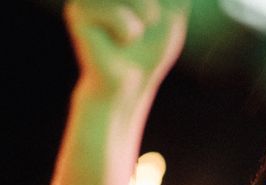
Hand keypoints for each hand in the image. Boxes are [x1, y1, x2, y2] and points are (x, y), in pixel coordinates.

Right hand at [64, 0, 189, 95]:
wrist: (131, 82)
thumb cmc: (151, 48)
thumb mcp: (173, 12)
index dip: (150, 2)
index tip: (150, 17)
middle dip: (151, 5)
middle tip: (149, 19)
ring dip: (145, 17)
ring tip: (135, 32)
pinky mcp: (78, 13)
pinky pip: (120, 17)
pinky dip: (130, 33)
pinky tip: (119, 42)